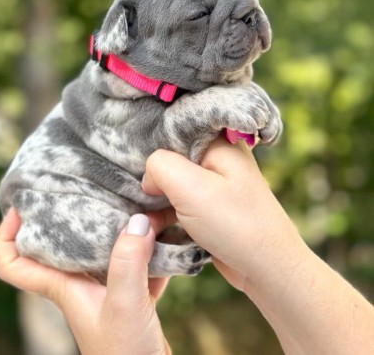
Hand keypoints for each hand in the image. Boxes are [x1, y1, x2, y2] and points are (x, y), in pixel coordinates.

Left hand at [0, 208, 173, 354]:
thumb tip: (138, 220)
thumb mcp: (124, 304)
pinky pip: (134, 260)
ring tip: (128, 201)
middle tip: (83, 188)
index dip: (6, 236)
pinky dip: (147, 247)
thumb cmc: (125, 354)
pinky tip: (164, 234)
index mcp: (63, 286)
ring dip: (114, 226)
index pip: (13, 264)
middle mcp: (79, 283)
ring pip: (99, 248)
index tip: (19, 209)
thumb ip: (128, 261)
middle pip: (58, 243)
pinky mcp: (129, 293)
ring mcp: (105, 288)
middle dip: (65, 214)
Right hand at [142, 137, 306, 292]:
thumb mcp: (190, 187)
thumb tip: (148, 176)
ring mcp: (216, 182)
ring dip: (158, 196)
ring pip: (174, 180)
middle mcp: (218, 157)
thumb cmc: (235, 224)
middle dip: (152, 174)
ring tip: (146, 212)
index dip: (150, 143)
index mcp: (218, 142)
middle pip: (171, 155)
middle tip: (136, 191)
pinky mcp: (212, 205)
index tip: (130, 163)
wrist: (268, 270)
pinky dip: (167, 209)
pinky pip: (181, 199)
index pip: (174, 128)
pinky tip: (156, 222)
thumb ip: (160, 166)